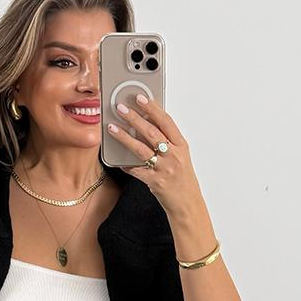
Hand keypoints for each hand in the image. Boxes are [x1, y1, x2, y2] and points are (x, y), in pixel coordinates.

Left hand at [107, 92, 201, 216]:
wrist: (188, 204)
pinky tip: (116, 159)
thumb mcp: (180, 156)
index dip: (153, 108)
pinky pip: (136, 170)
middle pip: (152, 132)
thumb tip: (146, 123)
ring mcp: (164, 169)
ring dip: (124, 137)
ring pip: (141, 149)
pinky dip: (125, 164)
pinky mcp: (155, 182)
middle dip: (134, 118)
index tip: (141, 97)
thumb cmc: (183, 179)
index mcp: (181, 146)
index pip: (166, 121)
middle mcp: (174, 155)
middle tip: (121, 108)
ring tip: (112, 127)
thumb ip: (167, 141)